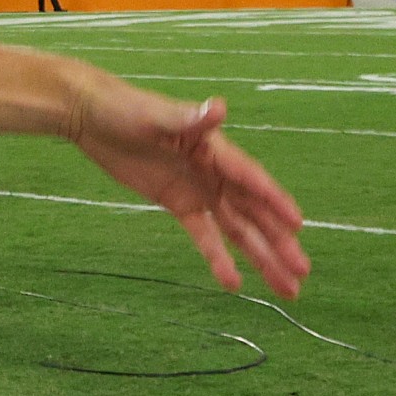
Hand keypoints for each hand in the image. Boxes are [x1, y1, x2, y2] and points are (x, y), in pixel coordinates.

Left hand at [70, 84, 307, 297]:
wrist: (92, 115)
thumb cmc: (125, 108)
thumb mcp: (155, 115)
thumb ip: (188, 119)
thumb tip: (219, 108)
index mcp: (216, 148)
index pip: (251, 179)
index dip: (274, 201)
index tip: (297, 224)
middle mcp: (216, 172)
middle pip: (253, 212)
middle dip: (278, 241)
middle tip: (303, 271)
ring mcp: (199, 190)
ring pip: (237, 228)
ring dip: (261, 256)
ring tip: (287, 288)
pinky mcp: (178, 203)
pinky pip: (204, 234)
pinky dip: (218, 258)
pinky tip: (234, 283)